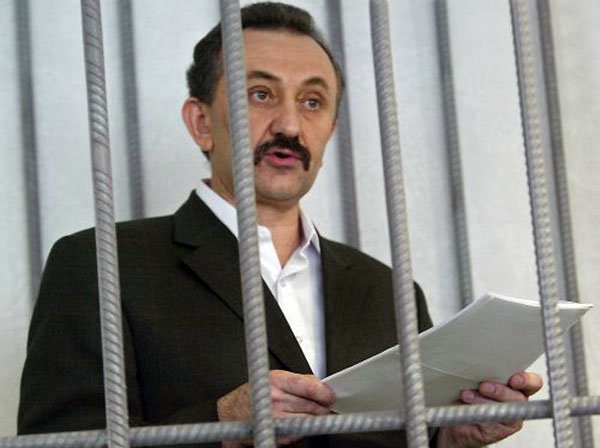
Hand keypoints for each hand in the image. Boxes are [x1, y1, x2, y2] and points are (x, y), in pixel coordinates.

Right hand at [217, 370, 335, 446]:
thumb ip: (298, 381)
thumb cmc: (254, 393)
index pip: (309, 387)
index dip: (324, 393)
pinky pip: (298, 431)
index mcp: (276, 380)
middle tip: (325, 405)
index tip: (331, 395)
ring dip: (314, 418)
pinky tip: (297, 421)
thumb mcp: (275, 378)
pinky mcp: (276, 433)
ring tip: (313, 413)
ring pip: (308, 419)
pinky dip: (302, 427)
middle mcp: (275, 399)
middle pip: (312, 405)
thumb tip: (320, 385)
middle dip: (322, 406)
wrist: (232, 412)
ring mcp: (275, 417)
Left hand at [436, 372, 542, 447]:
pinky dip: (478, 414)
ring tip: (466, 395)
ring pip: (503, 410)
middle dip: (499, 391)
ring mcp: (509, 418)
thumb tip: (477, 361)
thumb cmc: (469, 391)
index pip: (533, 382)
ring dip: (483, 402)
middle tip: (483, 386)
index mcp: (517, 385)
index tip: (514, 380)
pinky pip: (491, 424)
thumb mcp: (478, 376)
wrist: (455, 415)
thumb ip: (485, 370)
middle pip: (518, 397)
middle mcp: (517, 402)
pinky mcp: (498, 431)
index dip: (527, 381)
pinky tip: (468, 408)